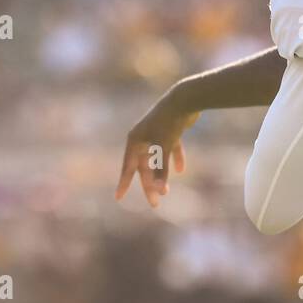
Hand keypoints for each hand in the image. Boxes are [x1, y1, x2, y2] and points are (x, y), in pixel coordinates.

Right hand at [115, 89, 200, 207]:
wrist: (184, 99)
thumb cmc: (169, 123)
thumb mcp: (163, 148)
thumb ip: (160, 170)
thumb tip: (158, 191)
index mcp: (135, 140)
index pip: (128, 167)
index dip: (123, 183)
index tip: (118, 198)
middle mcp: (143, 137)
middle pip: (144, 166)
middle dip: (149, 184)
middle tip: (155, 203)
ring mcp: (156, 133)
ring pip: (156, 160)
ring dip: (161, 175)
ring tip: (166, 191)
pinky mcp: (169, 130)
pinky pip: (169, 149)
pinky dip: (174, 159)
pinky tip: (181, 169)